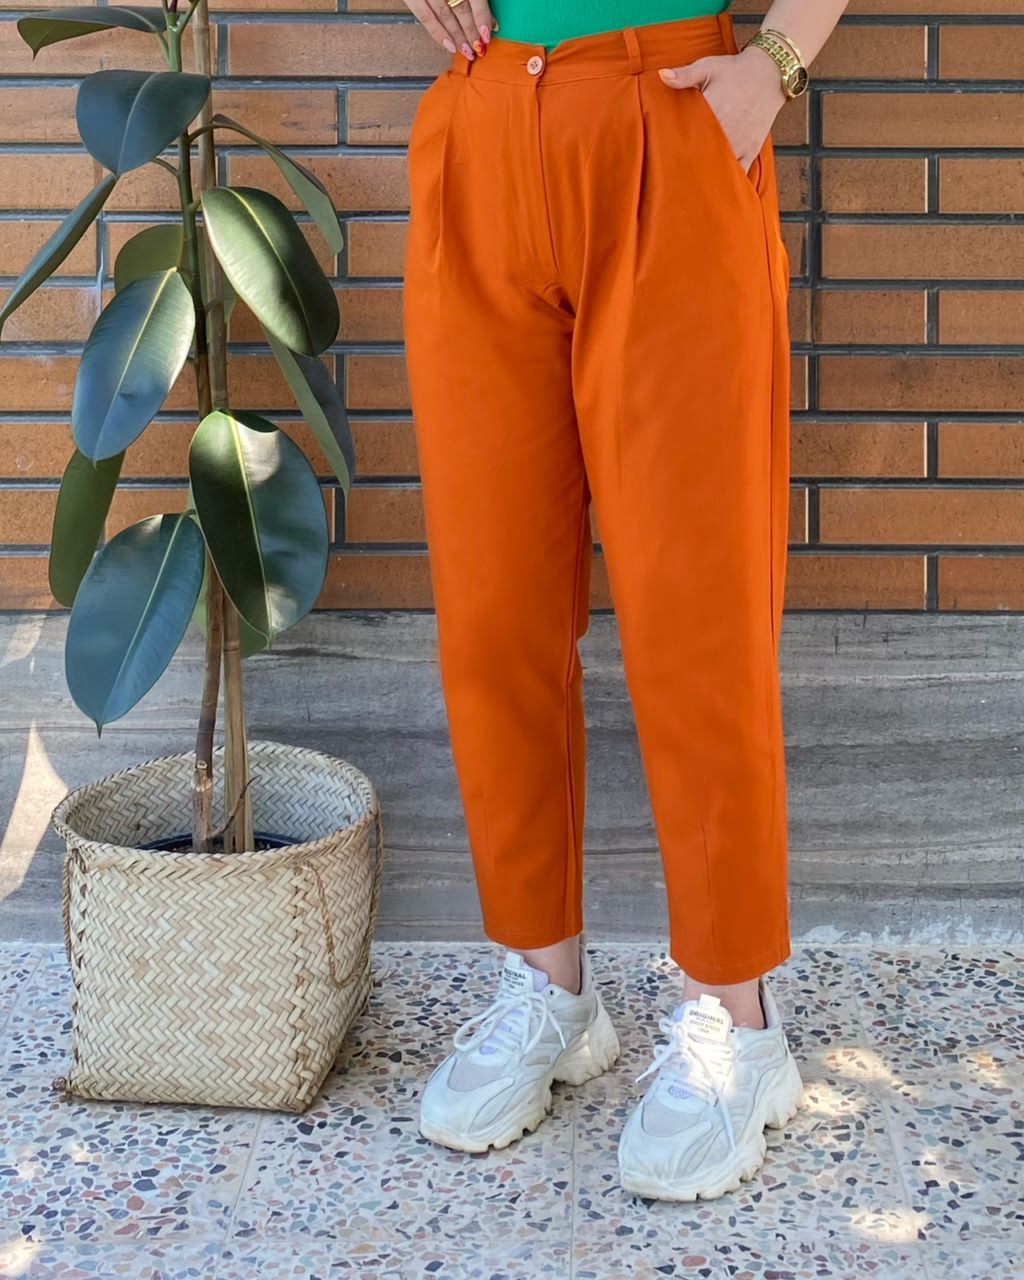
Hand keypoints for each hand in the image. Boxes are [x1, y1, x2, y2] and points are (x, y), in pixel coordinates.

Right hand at [404, 0, 495, 60]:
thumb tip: (487, 15)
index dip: (482, 15)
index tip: (489, 31)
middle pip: (460, 7)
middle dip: (471, 30)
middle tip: (479, 47)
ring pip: (444, 15)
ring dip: (458, 36)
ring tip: (467, 51)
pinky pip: (425, 16)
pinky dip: (437, 33)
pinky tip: (449, 46)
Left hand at [657, 44, 786, 174]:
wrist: (770, 73)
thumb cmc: (736, 69)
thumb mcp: (709, 67)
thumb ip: (685, 75)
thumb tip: (662, 75)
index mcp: (713, 111)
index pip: (689, 133)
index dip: (674, 144)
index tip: (664, 152)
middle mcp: (727, 130)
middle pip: (702, 155)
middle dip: (688, 162)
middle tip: (674, 171)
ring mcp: (740, 143)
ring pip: (719, 166)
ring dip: (705, 173)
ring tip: (690, 181)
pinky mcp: (751, 150)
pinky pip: (739, 172)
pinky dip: (727, 179)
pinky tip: (714, 185)